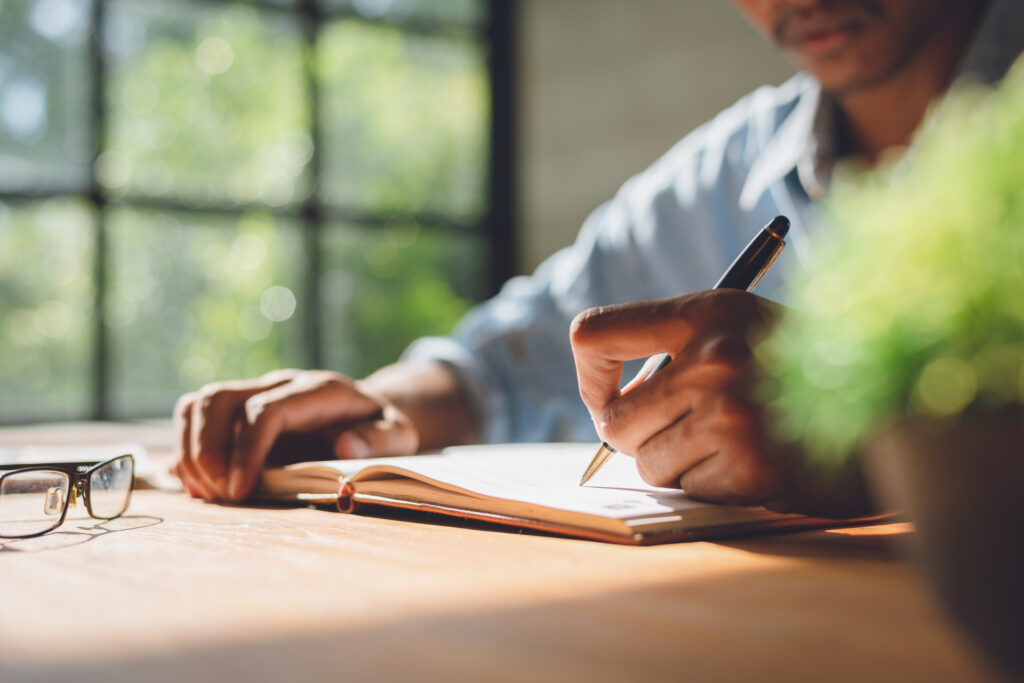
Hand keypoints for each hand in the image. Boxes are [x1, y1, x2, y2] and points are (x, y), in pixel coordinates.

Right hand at [173, 369, 417, 501]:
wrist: (369, 412)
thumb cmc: (382, 428)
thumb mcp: (398, 436)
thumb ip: (378, 440)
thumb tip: (345, 447)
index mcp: (319, 391)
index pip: (267, 410)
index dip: (247, 450)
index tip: (240, 490)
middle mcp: (280, 384)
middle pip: (220, 399)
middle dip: (209, 451)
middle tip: (221, 496)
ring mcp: (255, 393)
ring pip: (199, 404)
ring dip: (192, 451)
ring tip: (209, 494)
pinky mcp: (238, 410)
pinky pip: (195, 417)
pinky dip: (187, 451)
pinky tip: (202, 486)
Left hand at [570, 289, 789, 506]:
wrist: (886, 414)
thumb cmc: (797, 371)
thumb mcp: (740, 327)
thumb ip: (673, 350)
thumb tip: (603, 400)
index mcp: (708, 311)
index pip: (593, 335)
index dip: (589, 376)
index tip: (608, 392)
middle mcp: (715, 357)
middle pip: (612, 420)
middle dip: (635, 436)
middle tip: (676, 430)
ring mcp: (732, 414)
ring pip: (646, 464)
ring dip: (677, 464)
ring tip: (726, 443)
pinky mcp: (750, 467)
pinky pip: (689, 491)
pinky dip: (711, 486)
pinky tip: (751, 463)